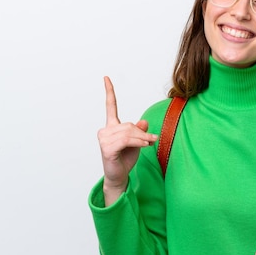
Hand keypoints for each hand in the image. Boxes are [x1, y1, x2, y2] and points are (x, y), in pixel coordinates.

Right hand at [97, 76, 157, 205]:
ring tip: (149, 143)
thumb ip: (139, 131)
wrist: (119, 176)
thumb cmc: (125, 159)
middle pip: (129, 124)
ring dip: (143, 138)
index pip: (110, 106)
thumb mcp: (137, 142)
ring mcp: (104, 139)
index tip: (106, 78)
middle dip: (142, 132)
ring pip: (129, 132)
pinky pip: (127, 140)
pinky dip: (138, 142)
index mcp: (111, 127)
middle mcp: (105, 131)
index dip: (109, 92)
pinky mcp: (107, 148)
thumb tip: (143, 121)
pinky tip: (145, 145)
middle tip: (151, 139)